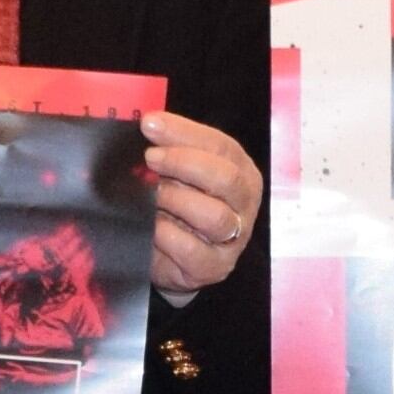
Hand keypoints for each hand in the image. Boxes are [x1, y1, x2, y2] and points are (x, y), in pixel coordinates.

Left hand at [142, 111, 262, 301]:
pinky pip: (193, 250)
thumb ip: (170, 149)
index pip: (221, 146)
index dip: (184, 133)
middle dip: (183, 163)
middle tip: (149, 159)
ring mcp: (234, 239)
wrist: (171, 259)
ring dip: (176, 201)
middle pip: (226, 178)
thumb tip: (149, 125)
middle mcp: (244, 203)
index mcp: (241, 171)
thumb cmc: (177, 207)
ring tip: (150, 196)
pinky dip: (167, 236)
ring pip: (215, 216)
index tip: (150, 125)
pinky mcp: (214, 267)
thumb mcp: (177, 174)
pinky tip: (151, 227)